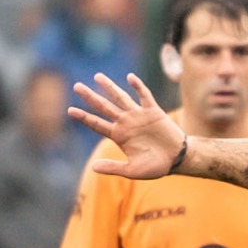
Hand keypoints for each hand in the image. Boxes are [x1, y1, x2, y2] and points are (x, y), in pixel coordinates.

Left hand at [72, 73, 186, 178]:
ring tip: (97, 76)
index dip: (84, 117)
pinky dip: (138, 87)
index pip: (97, 124)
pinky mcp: (153, 112)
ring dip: (109, 87)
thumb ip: (113, 167)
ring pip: (121, 98)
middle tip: (76, 86)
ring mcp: (139, 116)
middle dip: (90, 97)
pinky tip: (130, 77)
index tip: (70, 111)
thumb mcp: (132, 170)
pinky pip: (144, 96)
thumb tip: (92, 167)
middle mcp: (126, 123)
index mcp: (119, 136)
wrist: (177, 159)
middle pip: (104, 107)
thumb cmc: (155, 167)